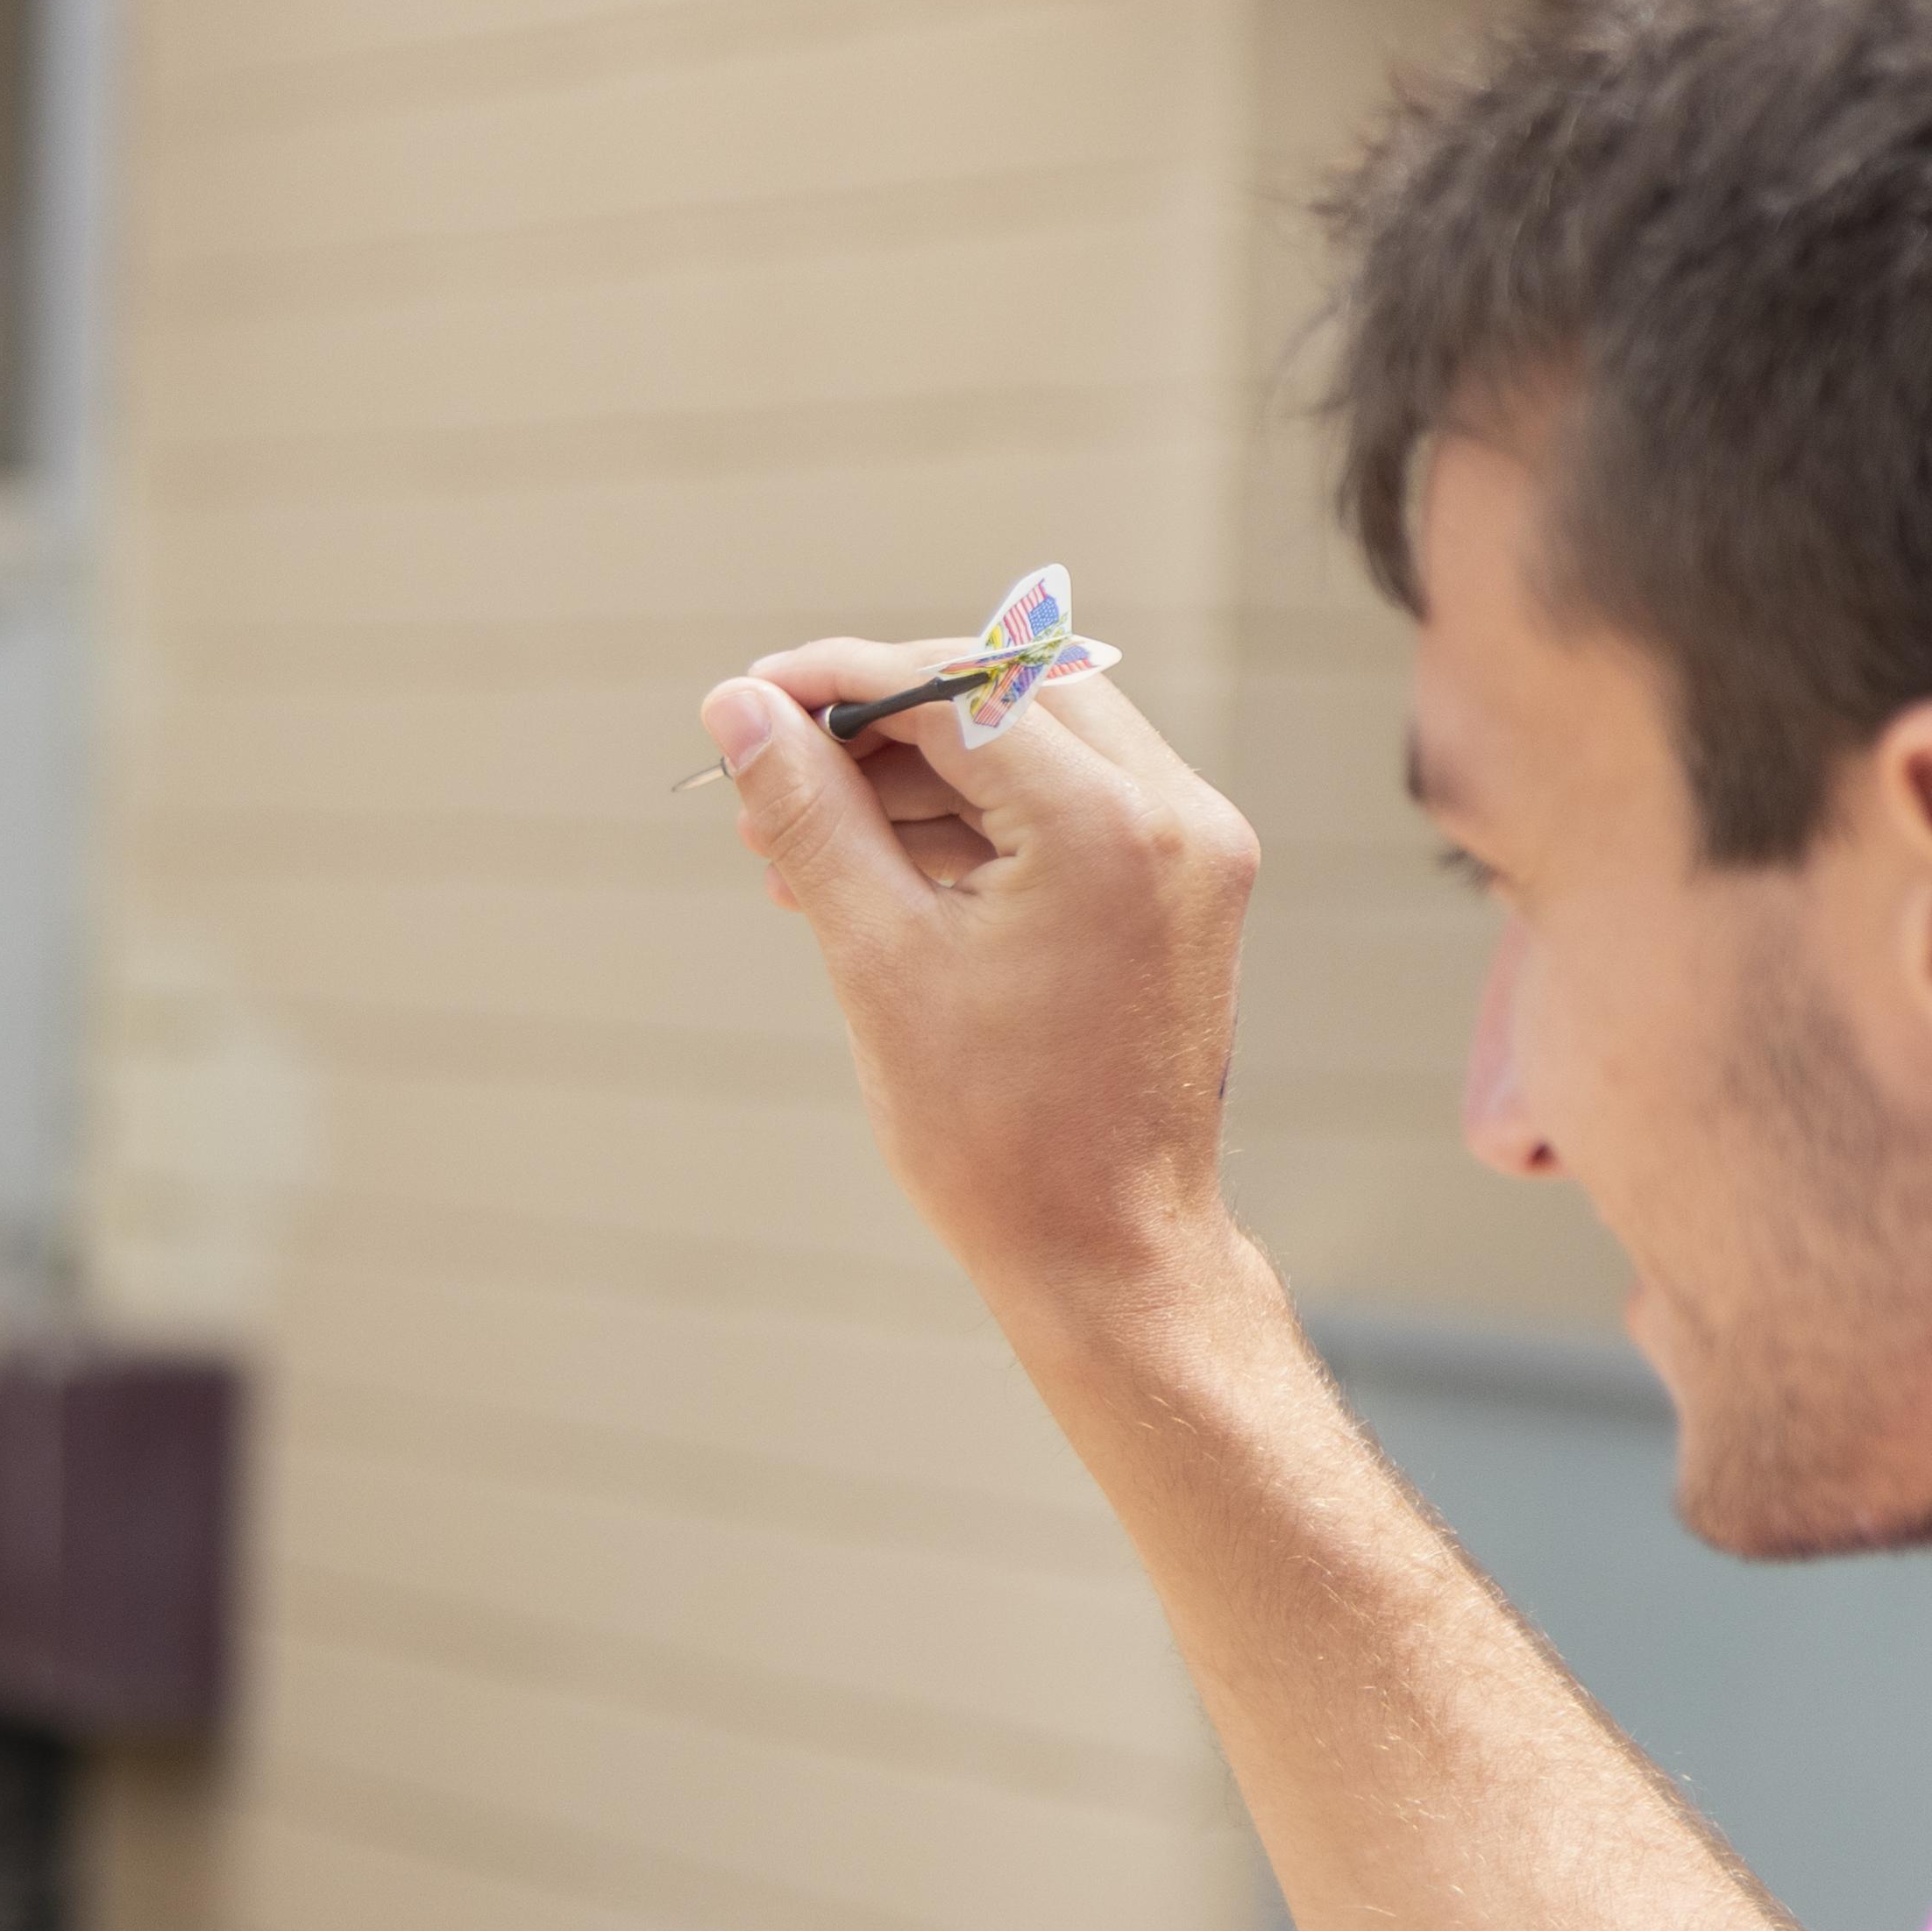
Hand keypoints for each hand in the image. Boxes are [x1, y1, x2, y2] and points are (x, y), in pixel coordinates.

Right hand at [704, 643, 1262, 1328]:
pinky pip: (1071, 801)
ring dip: (917, 769)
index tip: (748, 701)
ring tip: (801, 838)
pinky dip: (974, 815)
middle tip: (774, 765)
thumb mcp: (877, 956)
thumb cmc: (996, 1132)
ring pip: (1037, 739)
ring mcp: (1193, 848)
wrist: (1105, 1250)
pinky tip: (874, 866)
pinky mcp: (1185, 885)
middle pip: (1005, 689)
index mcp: (1108, 827)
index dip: (836, 680)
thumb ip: (810, 815)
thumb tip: (738, 713)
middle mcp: (1176, 814)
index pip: (956, 687)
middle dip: (879, 717)